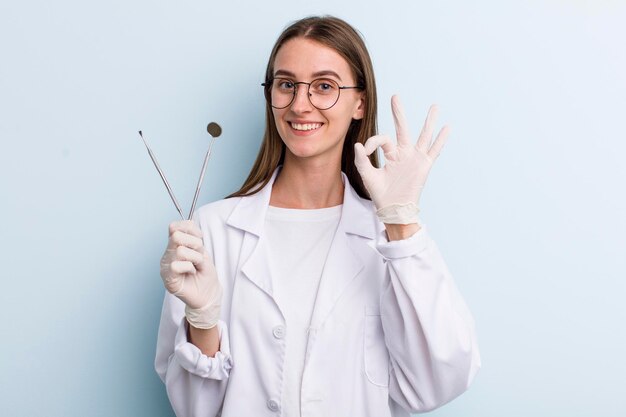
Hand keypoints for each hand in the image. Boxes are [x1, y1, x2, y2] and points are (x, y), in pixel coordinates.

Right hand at [160, 220, 221, 328]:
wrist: (208, 294)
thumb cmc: (205, 273)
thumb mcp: (203, 252)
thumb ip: (194, 239)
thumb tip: (189, 225)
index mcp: (175, 246)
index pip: (174, 227)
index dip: (190, 229)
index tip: (200, 238)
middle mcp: (168, 254)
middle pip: (176, 235)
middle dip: (194, 244)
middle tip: (199, 255)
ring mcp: (166, 266)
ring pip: (180, 251)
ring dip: (195, 258)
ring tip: (196, 266)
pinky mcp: (167, 278)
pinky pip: (176, 266)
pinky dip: (189, 268)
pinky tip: (191, 273)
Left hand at [354, 95, 448, 222]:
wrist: (393, 209)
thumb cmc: (380, 194)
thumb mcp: (368, 176)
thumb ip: (362, 160)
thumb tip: (358, 144)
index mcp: (390, 154)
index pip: (382, 139)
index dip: (372, 142)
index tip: (365, 150)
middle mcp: (403, 153)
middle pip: (402, 128)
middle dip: (398, 113)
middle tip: (395, 96)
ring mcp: (415, 158)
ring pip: (423, 135)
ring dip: (429, 121)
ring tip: (435, 106)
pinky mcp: (424, 165)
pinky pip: (434, 150)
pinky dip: (441, 139)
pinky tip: (447, 127)